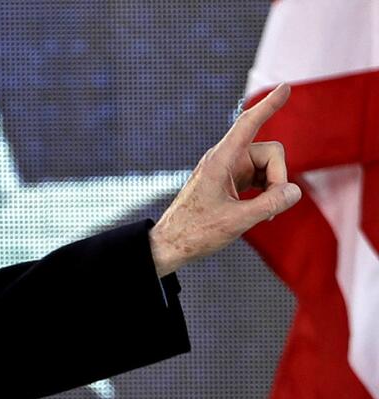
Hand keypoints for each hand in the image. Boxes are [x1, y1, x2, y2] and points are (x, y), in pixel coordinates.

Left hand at [149, 83, 302, 276]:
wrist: (170, 244)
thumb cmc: (195, 232)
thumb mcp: (237, 220)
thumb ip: (270, 205)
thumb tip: (294, 191)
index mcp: (220, 160)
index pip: (248, 124)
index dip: (268, 106)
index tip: (285, 87)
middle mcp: (225, 159)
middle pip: (271, 152)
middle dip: (280, 177)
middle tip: (273, 206)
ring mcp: (229, 169)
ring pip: (269, 166)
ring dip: (274, 187)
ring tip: (263, 214)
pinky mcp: (231, 180)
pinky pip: (261, 176)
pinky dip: (267, 191)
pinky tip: (261, 211)